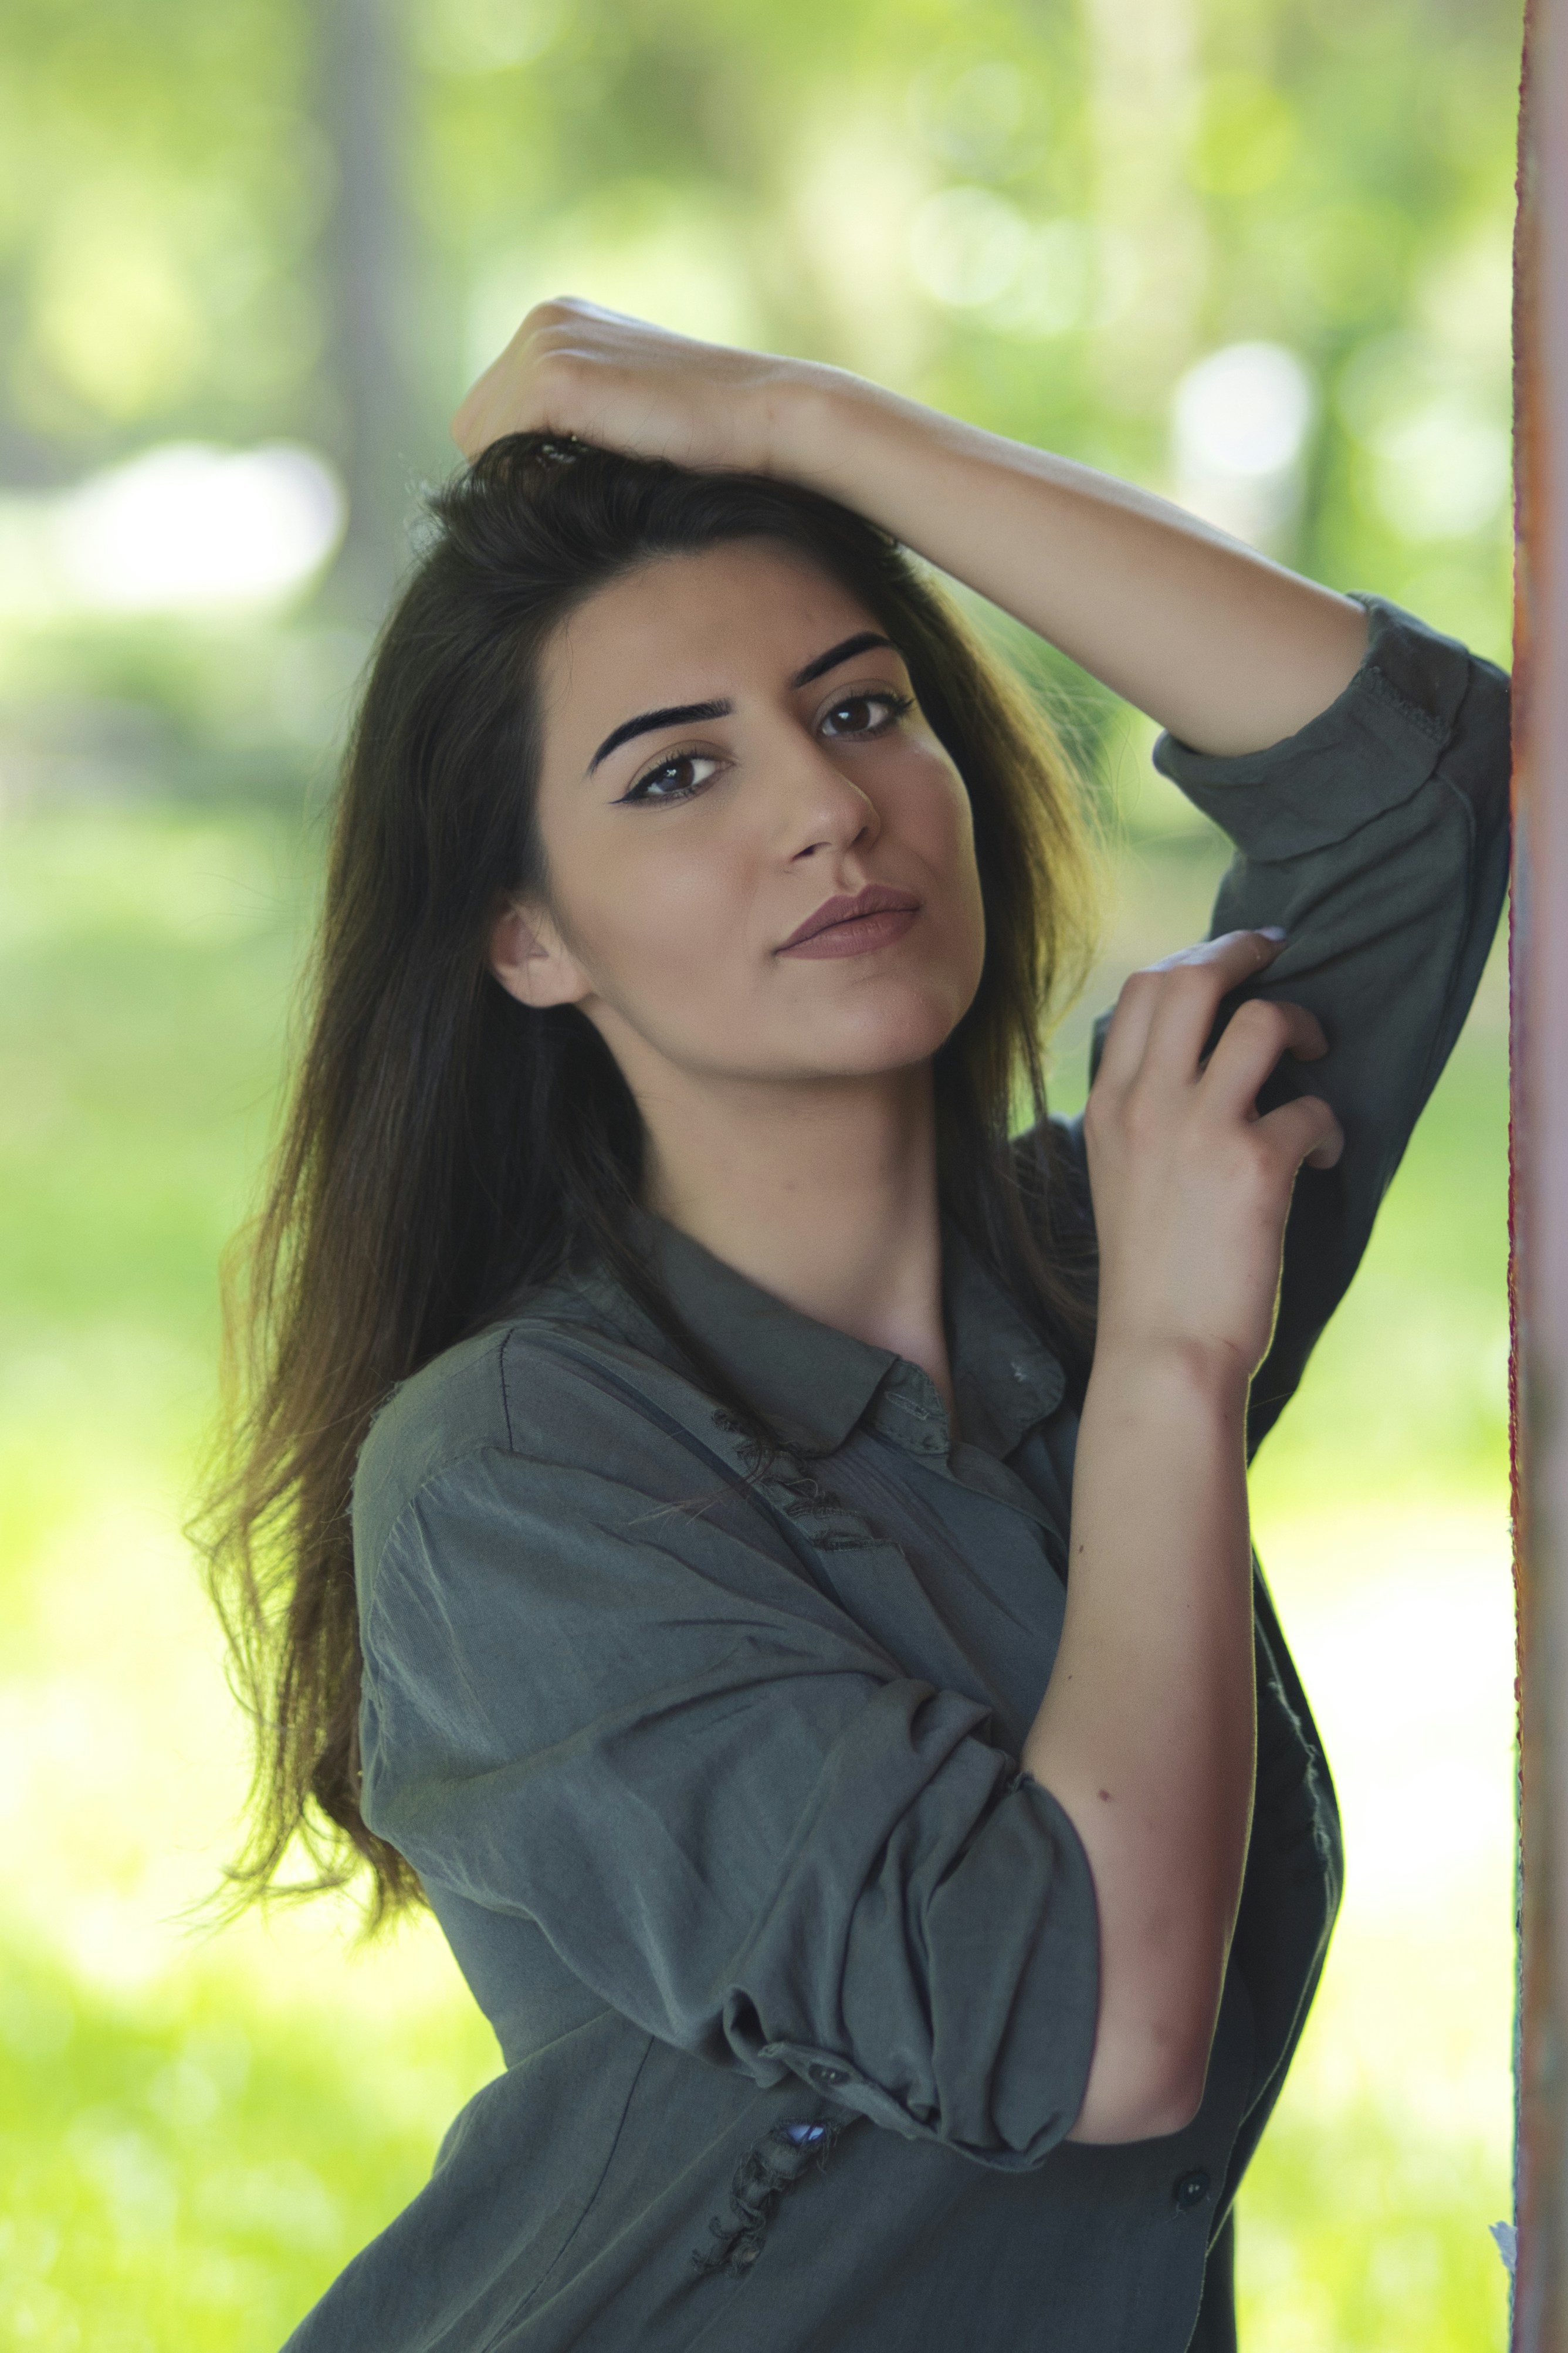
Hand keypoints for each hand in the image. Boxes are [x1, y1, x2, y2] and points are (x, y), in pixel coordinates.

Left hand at [451, 296, 824, 472]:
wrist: (773, 421)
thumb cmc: (718, 443)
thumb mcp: (634, 426)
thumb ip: (579, 432)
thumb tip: (517, 486)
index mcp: (562, 326)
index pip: (491, 415)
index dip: (521, 466)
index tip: (579, 489)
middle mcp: (545, 320)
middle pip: (473, 428)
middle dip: (513, 472)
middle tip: (584, 495)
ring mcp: (547, 341)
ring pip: (480, 443)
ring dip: (526, 482)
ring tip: (597, 487)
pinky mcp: (556, 376)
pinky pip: (500, 452)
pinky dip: (534, 484)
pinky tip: (593, 486)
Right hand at [1083, 929, 1342, 1379]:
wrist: (1161, 1350)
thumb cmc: (1147, 1275)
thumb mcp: (1117, 1174)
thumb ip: (1143, 1113)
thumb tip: (1195, 1064)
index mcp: (1107, 1105)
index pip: (1141, 990)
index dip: (1197, 960)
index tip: (1233, 965)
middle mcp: (1146, 1104)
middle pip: (1191, 980)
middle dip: (1246, 953)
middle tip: (1281, 958)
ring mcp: (1199, 1129)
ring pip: (1259, 1020)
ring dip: (1300, 1024)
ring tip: (1314, 1053)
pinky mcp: (1255, 1165)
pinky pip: (1311, 1107)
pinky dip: (1329, 1127)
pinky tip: (1322, 1158)